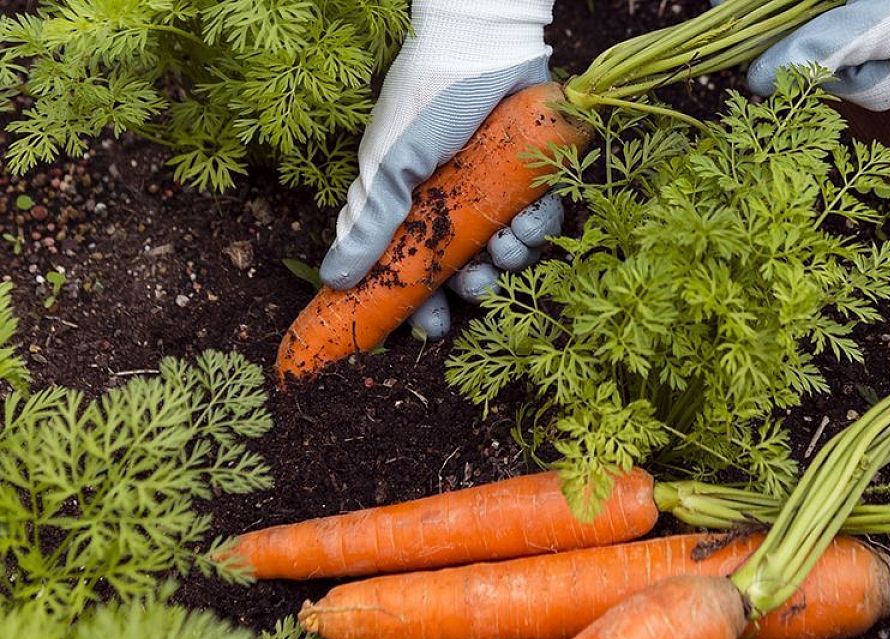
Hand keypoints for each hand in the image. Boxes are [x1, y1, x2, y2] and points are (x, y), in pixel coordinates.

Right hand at [320, 0, 559, 340]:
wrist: (479, 45)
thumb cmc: (427, 101)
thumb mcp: (390, 166)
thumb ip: (369, 224)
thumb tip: (333, 279)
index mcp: (414, 209)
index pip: (415, 271)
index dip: (422, 305)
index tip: (430, 327)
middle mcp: (455, 207)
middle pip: (467, 272)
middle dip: (473, 289)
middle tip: (475, 286)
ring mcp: (494, 194)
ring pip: (506, 255)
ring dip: (508, 262)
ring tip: (505, 245)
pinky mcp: (532, 179)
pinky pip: (541, 224)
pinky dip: (537, 231)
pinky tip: (527, 221)